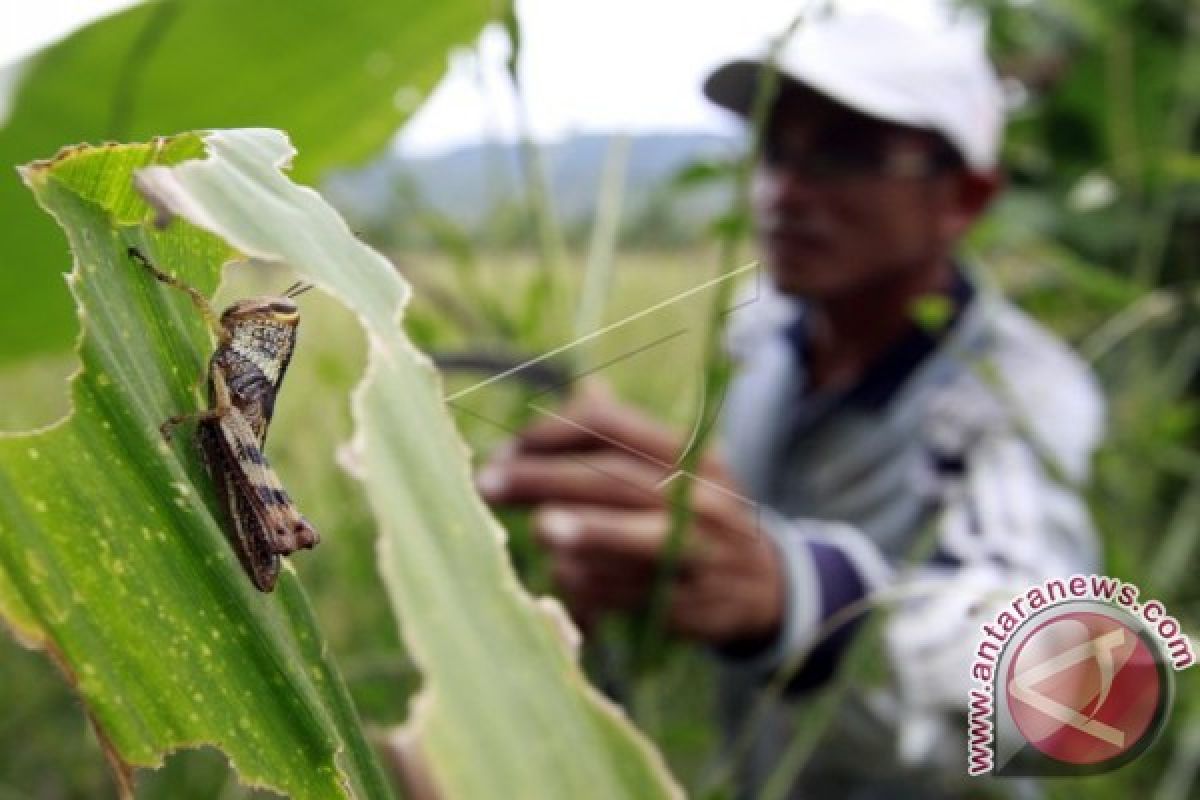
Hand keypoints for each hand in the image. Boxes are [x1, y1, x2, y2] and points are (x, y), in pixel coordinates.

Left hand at [476, 383, 784, 645]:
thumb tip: (585, 386)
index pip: (613, 426)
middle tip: (488, 483)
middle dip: (544, 479)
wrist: (765, 589)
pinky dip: (587, 581)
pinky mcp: (685, 603)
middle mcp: (700, 498)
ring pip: (627, 537)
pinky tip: (562, 573)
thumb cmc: (702, 514)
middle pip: (611, 478)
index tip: (510, 447)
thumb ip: (630, 434)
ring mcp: (697, 552)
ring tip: (536, 529)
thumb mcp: (683, 467)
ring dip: (576, 532)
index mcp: (692, 455)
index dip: (555, 432)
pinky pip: (624, 590)